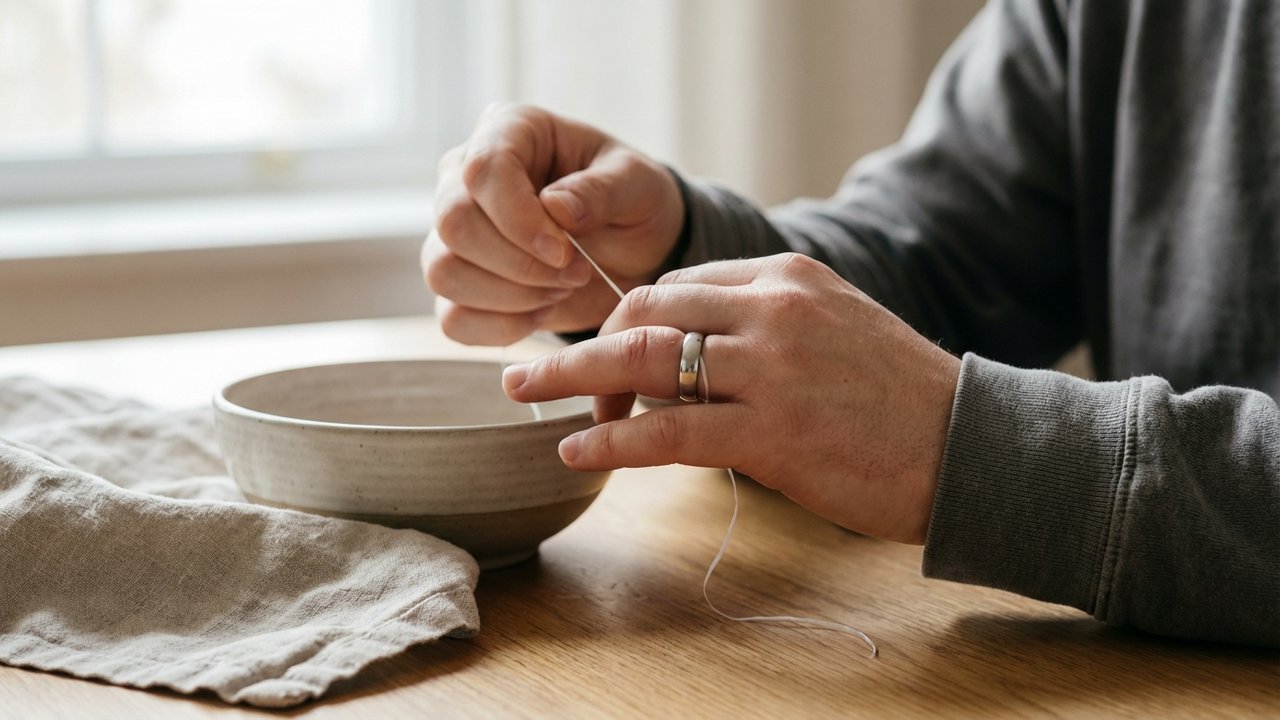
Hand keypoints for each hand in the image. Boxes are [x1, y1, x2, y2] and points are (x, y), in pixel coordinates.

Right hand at [423, 103, 685, 344]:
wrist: (634, 248)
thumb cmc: (632, 202)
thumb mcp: (637, 185)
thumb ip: (602, 190)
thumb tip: (554, 208)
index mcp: (510, 131)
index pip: (481, 169)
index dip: (519, 219)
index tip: (566, 251)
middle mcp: (465, 177)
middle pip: (453, 224)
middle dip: (520, 264)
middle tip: (576, 273)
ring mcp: (454, 233)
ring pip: (444, 272)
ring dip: (512, 296)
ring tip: (562, 289)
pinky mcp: (460, 283)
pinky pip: (452, 318)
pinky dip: (502, 327)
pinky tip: (542, 312)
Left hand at [501, 253, 961, 543]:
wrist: (969, 446)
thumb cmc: (899, 397)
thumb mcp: (833, 328)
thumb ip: (762, 326)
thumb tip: (688, 356)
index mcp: (784, 277)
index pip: (676, 285)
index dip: (627, 322)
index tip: (603, 360)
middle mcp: (771, 308)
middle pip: (646, 311)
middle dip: (583, 343)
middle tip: (535, 374)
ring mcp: (770, 367)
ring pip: (644, 360)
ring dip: (573, 379)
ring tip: (526, 395)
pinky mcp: (771, 431)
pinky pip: (668, 430)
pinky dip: (612, 438)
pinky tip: (577, 450)